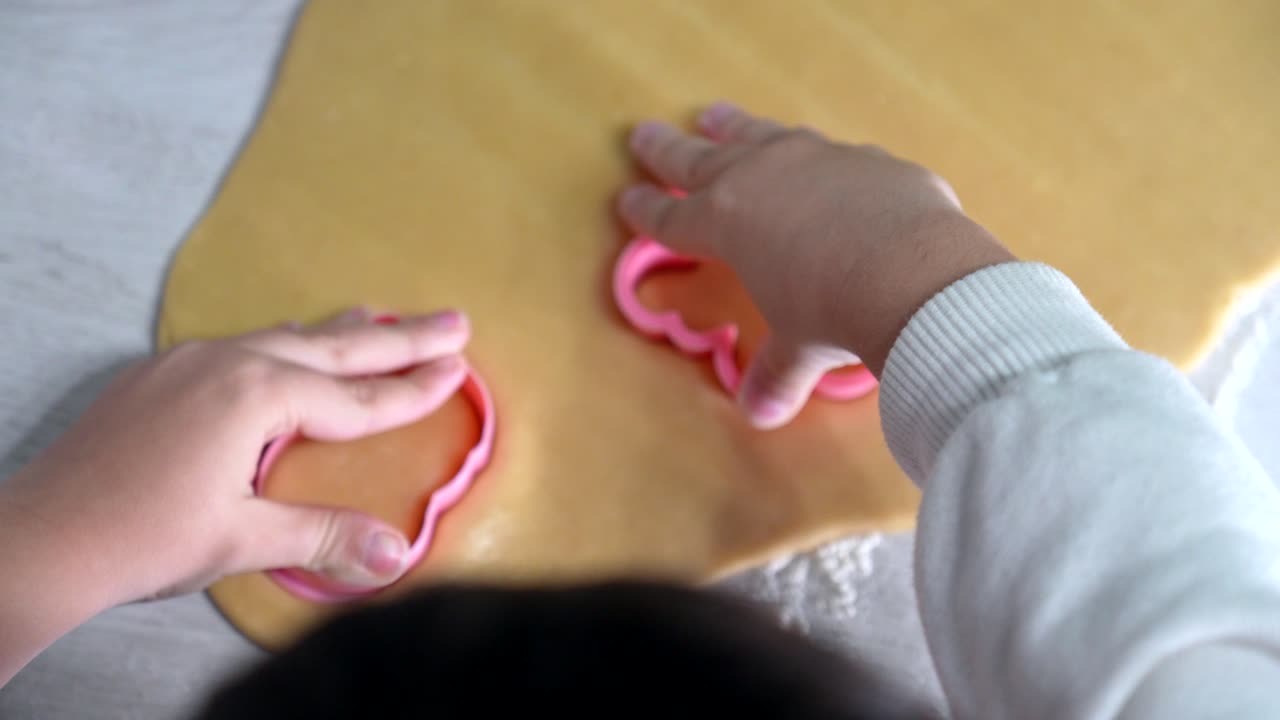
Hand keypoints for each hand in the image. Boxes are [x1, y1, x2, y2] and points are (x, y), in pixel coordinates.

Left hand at [0, 308, 468, 681]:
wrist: (40, 537)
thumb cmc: (139, 539)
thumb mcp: (242, 539)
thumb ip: (324, 534)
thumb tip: (398, 552)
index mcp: (254, 395)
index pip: (355, 398)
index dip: (413, 389)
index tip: (460, 371)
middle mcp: (224, 362)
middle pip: (333, 347)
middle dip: (399, 336)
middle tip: (454, 320)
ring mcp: (186, 362)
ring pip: (285, 337)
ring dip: (341, 332)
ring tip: (381, 315)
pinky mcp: (158, 374)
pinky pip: (241, 345)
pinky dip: (285, 343)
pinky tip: (289, 344)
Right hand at [618, 102, 1013, 427]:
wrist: (914, 271)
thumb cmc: (835, 310)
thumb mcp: (800, 348)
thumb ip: (778, 373)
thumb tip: (763, 413)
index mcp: (726, 222)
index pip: (672, 217)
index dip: (646, 211)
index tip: (627, 199)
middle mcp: (761, 178)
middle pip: (700, 159)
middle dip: (667, 150)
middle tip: (643, 133)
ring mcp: (814, 159)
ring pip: (759, 136)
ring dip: (733, 128)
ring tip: (715, 117)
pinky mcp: (865, 159)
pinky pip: (827, 151)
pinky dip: (812, 155)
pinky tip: (819, 157)